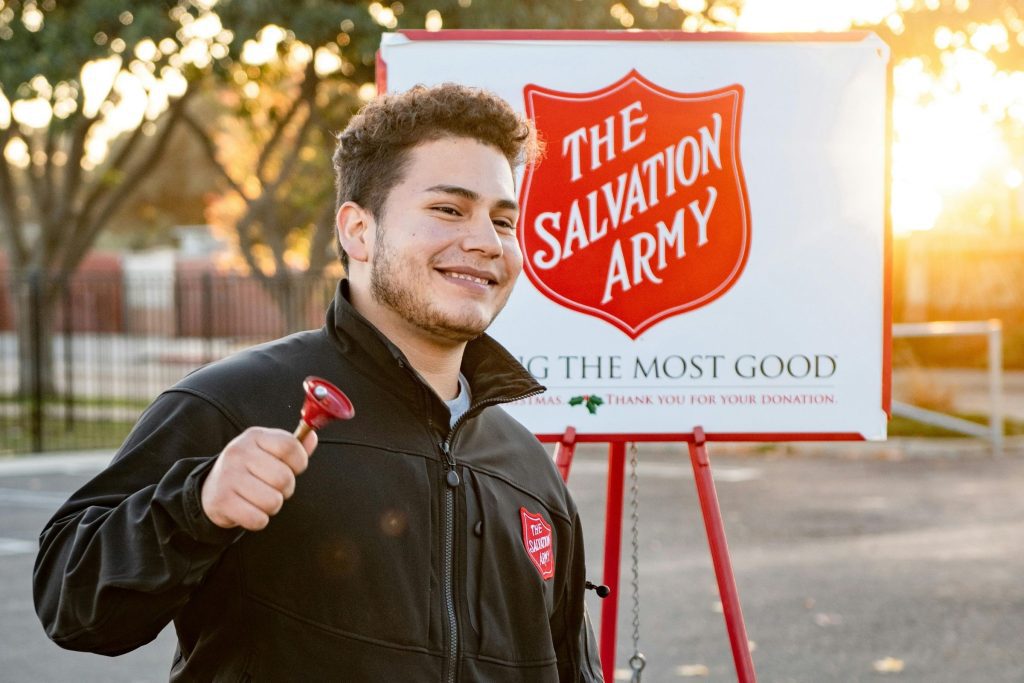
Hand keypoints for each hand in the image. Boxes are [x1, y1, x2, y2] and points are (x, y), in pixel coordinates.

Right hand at [201, 427, 316, 530]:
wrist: (212, 487)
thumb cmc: (250, 468)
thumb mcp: (269, 451)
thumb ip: (294, 446)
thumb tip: (312, 437)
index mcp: (255, 436)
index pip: (289, 446)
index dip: (300, 462)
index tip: (294, 469)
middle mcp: (239, 453)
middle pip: (284, 478)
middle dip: (286, 489)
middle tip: (273, 487)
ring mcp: (228, 476)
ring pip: (273, 501)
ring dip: (273, 506)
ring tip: (261, 498)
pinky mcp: (222, 501)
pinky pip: (257, 519)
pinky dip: (259, 520)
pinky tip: (250, 510)